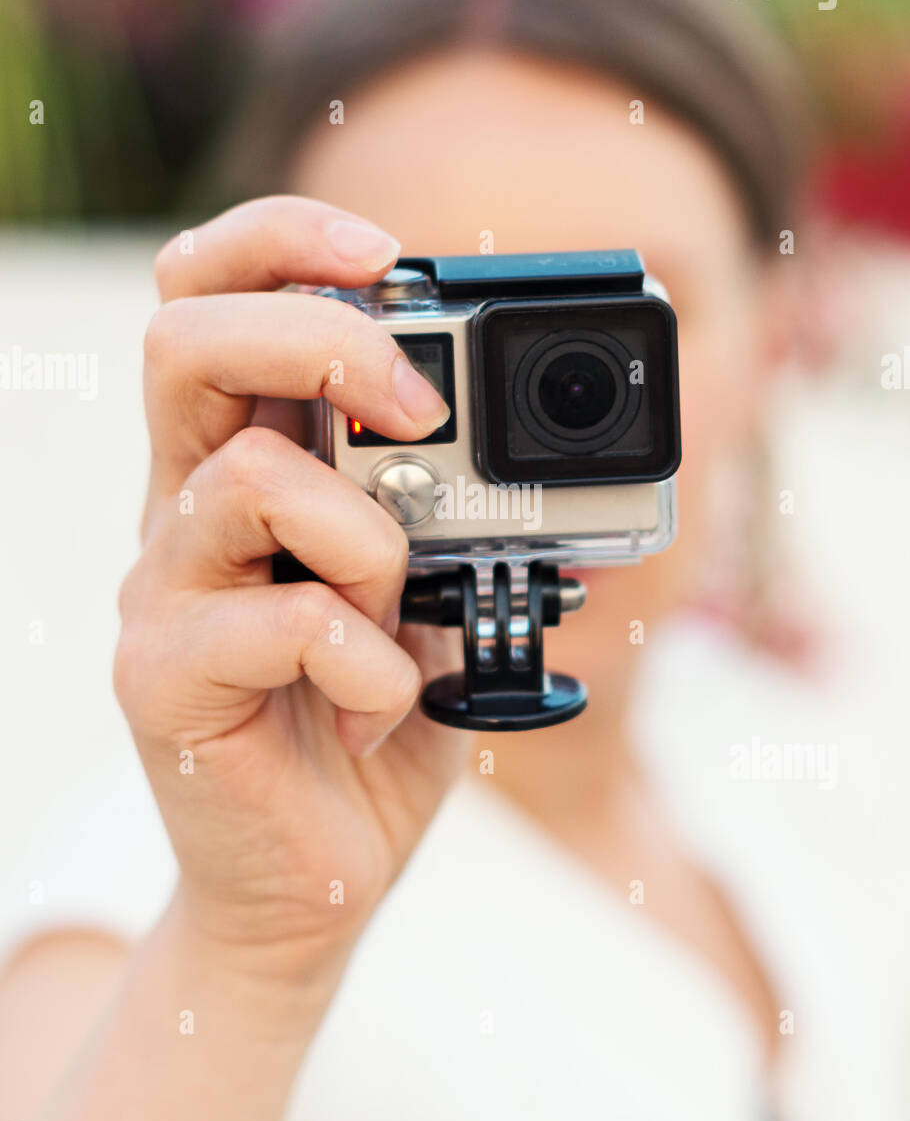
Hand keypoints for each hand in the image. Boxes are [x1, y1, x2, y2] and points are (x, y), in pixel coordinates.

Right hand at [114, 196, 468, 987]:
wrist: (313, 880)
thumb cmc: (374, 725)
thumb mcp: (433, 598)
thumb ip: (454, 522)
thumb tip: (536, 455)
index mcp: (245, 460)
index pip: (210, 295)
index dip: (283, 241)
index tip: (389, 257)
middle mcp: (184, 507)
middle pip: (186, 339)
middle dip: (321, 339)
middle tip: (417, 405)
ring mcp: (163, 589)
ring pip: (245, 476)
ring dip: (369, 540)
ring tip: (394, 615)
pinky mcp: (161, 677)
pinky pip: (285, 622)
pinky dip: (373, 664)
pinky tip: (378, 713)